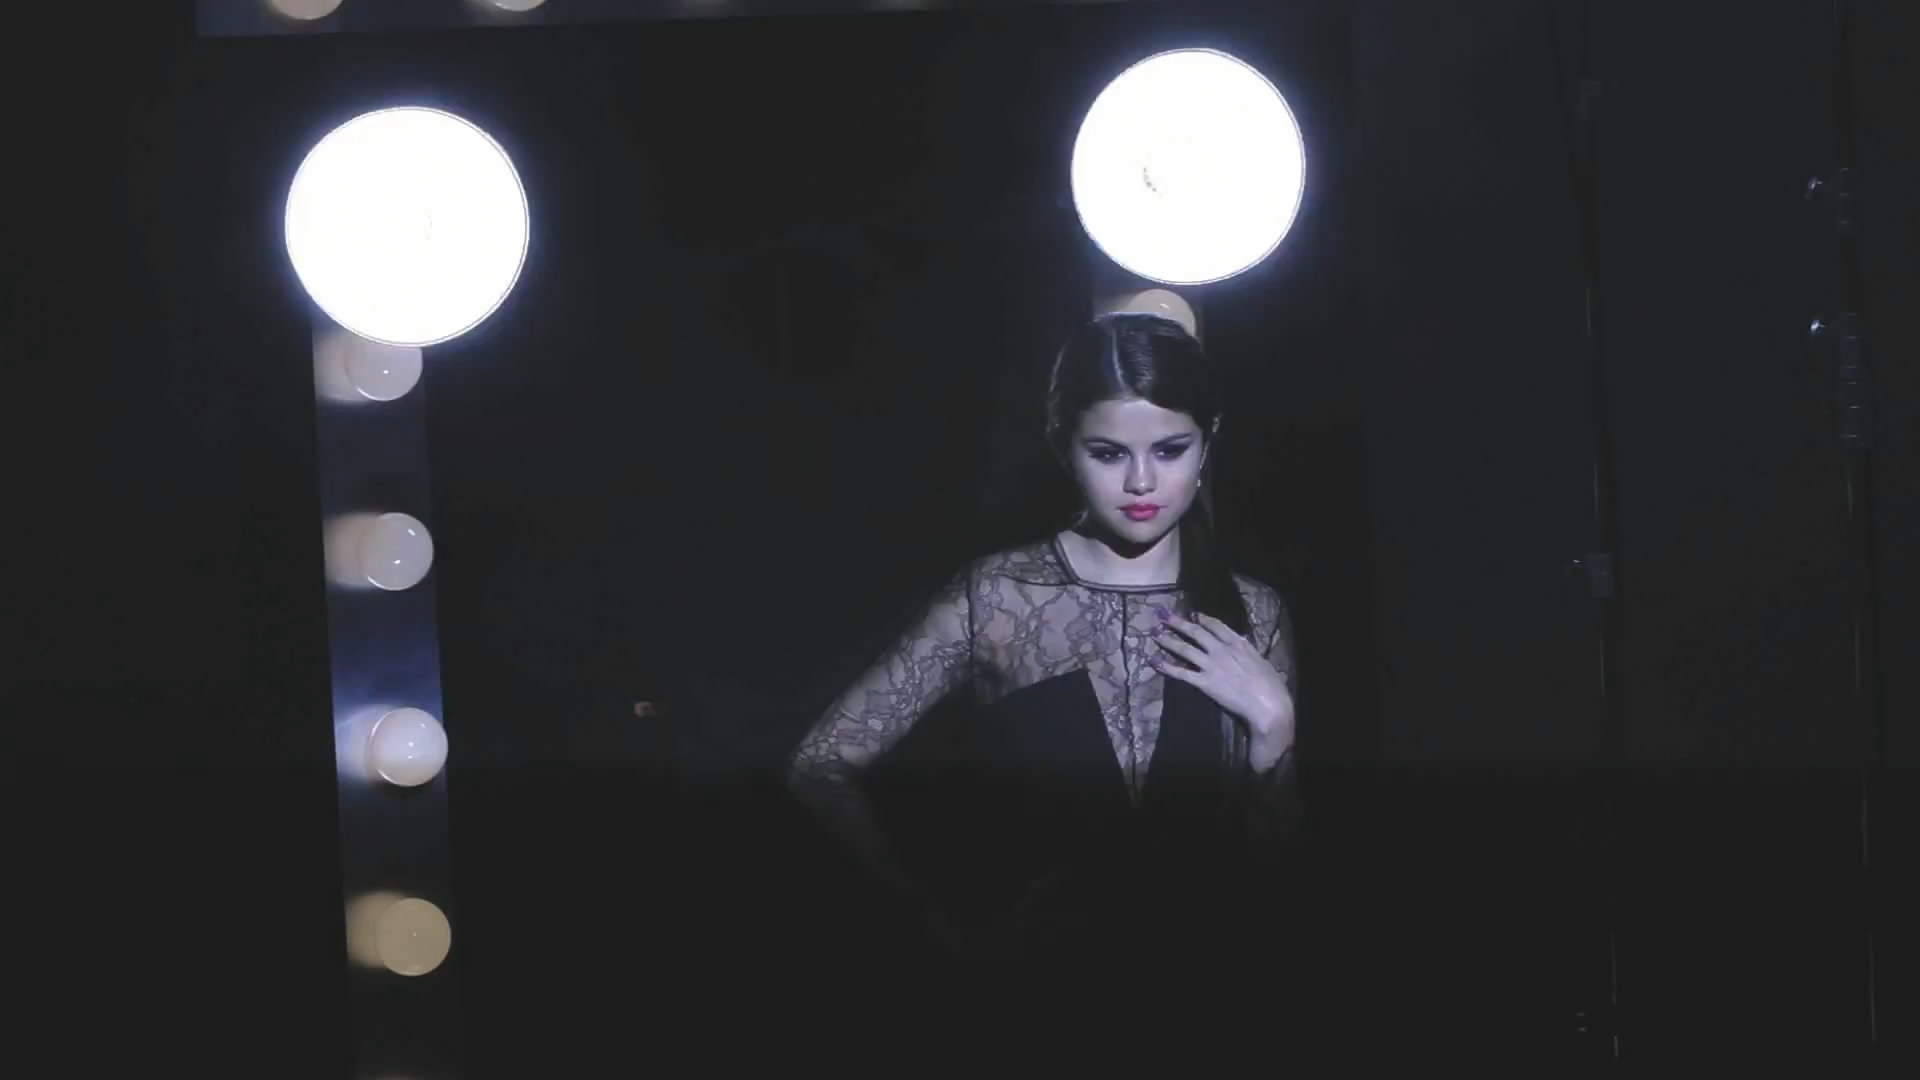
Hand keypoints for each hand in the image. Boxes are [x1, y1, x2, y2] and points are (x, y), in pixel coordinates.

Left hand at [1149, 609, 1294, 750]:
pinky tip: (1154, 661)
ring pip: (1184, 649)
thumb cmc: (1271, 684)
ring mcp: (1211, 665)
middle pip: (1196, 632)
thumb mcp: (1260, 659)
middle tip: (1164, 615)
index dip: (1202, 619)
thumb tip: (1240, 641)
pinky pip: (1181, 673)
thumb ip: (1246, 650)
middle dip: (1179, 623)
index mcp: (1238, 643)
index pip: (1216, 626)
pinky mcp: (1204, 682)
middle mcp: (1221, 650)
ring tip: (1155, 633)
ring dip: (1168, 640)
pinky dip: (1166, 666)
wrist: (1267, 704)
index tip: (1193, 614)